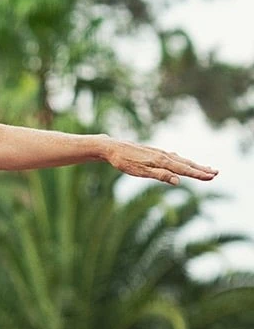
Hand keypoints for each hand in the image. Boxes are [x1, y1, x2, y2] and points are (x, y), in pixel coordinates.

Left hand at [102, 138, 217, 184]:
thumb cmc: (124, 161)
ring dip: (193, 164)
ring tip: (205, 168)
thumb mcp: (140, 171)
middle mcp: (163, 155)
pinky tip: (182, 161)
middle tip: (216, 173)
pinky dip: (182, 160)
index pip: (184, 169)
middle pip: (186, 164)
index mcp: (161, 161)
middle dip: (201, 169)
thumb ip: (160, 175)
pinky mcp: (153, 152)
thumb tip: (179, 181)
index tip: (212, 177)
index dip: (198, 174)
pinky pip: (172, 157)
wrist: (111, 147)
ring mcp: (158, 153)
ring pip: (180, 160)